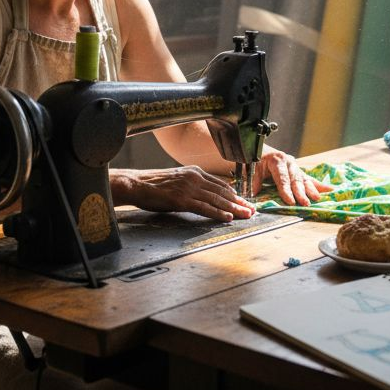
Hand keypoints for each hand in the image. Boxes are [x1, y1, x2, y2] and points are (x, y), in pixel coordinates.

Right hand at [111, 167, 255, 221]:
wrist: (136, 184)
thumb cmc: (154, 184)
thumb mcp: (177, 179)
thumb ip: (192, 184)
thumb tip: (205, 194)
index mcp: (194, 172)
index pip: (220, 184)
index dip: (235, 194)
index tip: (244, 201)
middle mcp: (195, 178)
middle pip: (223, 192)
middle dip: (240, 202)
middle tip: (252, 210)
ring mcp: (189, 189)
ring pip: (217, 200)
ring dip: (234, 209)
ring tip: (246, 215)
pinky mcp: (182, 200)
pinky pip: (205, 208)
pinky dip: (218, 213)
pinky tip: (228, 218)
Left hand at [254, 149, 331, 206]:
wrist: (259, 149)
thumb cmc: (255, 159)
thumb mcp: (251, 168)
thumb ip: (254, 180)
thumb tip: (254, 194)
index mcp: (277, 160)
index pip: (282, 178)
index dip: (286, 190)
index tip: (290, 201)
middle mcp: (289, 162)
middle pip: (295, 180)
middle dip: (301, 193)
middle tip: (305, 203)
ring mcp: (296, 167)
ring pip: (304, 179)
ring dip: (311, 190)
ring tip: (317, 199)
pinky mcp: (299, 171)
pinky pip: (310, 178)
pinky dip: (319, 185)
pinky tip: (330, 190)